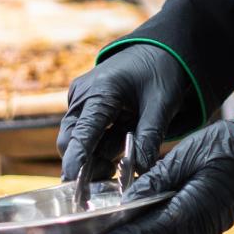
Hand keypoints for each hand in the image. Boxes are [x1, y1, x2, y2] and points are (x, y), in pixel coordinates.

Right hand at [57, 44, 192, 182]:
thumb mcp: (162, 103)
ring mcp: (83, 103)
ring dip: (95, 161)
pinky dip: (100, 152)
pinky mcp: (88, 110)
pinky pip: (89, 138)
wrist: (158, 49)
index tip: (71, 183)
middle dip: (86, 165)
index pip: (83, 132)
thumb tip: (141, 174)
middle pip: (72, 141)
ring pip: (79, 143)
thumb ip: (149, 137)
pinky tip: (117, 161)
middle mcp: (83, 97)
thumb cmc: (160, 70)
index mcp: (100, 91)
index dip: (76, 160)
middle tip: (109, 184)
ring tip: (118, 173)